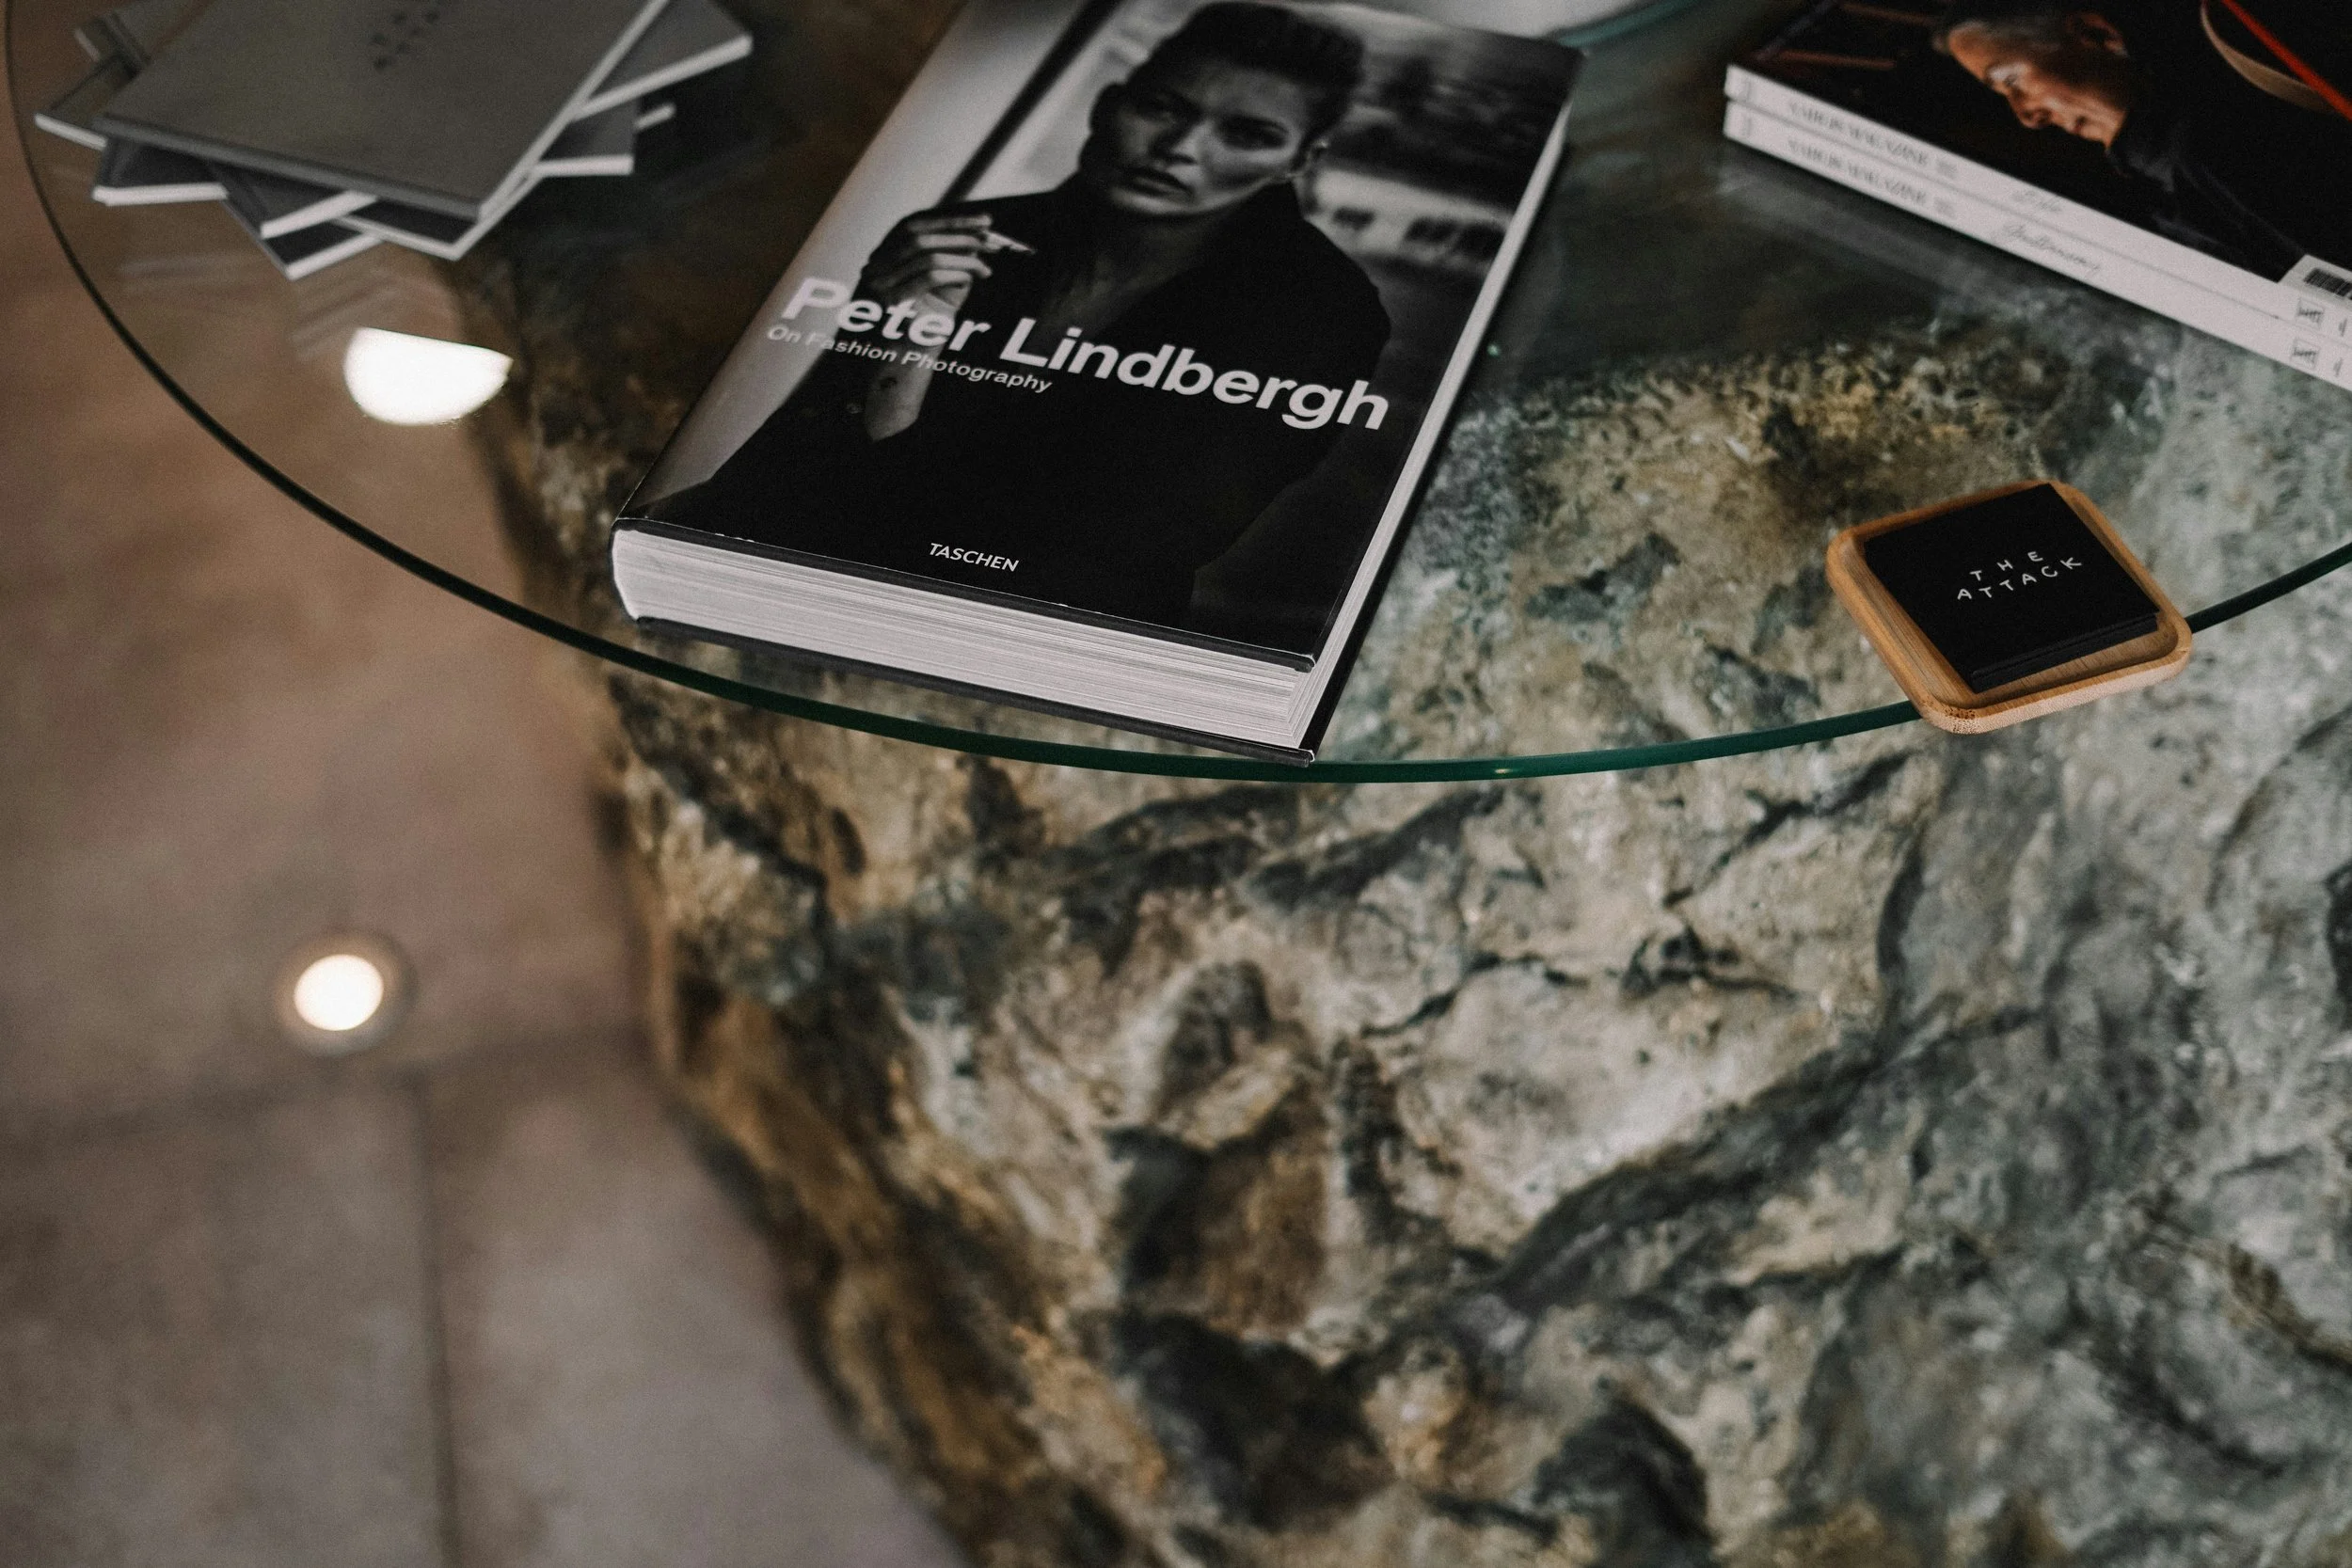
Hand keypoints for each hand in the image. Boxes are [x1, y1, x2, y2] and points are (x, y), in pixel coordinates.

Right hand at [859, 210, 999, 312]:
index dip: (950, 219)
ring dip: (963, 258)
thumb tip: (975, 236)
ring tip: (986, 264)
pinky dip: (956, 273)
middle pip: (919, 236)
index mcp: (882, 254)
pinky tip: (973, 277)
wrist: (903, 359)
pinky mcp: (891, 303)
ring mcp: (879, 284)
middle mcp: (875, 265)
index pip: (914, 224)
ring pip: (926, 257)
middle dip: (959, 233)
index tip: (982, 220)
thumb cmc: (923, 322)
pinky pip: (930, 278)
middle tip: (988, 237)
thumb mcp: (939, 283)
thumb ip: (949, 258)